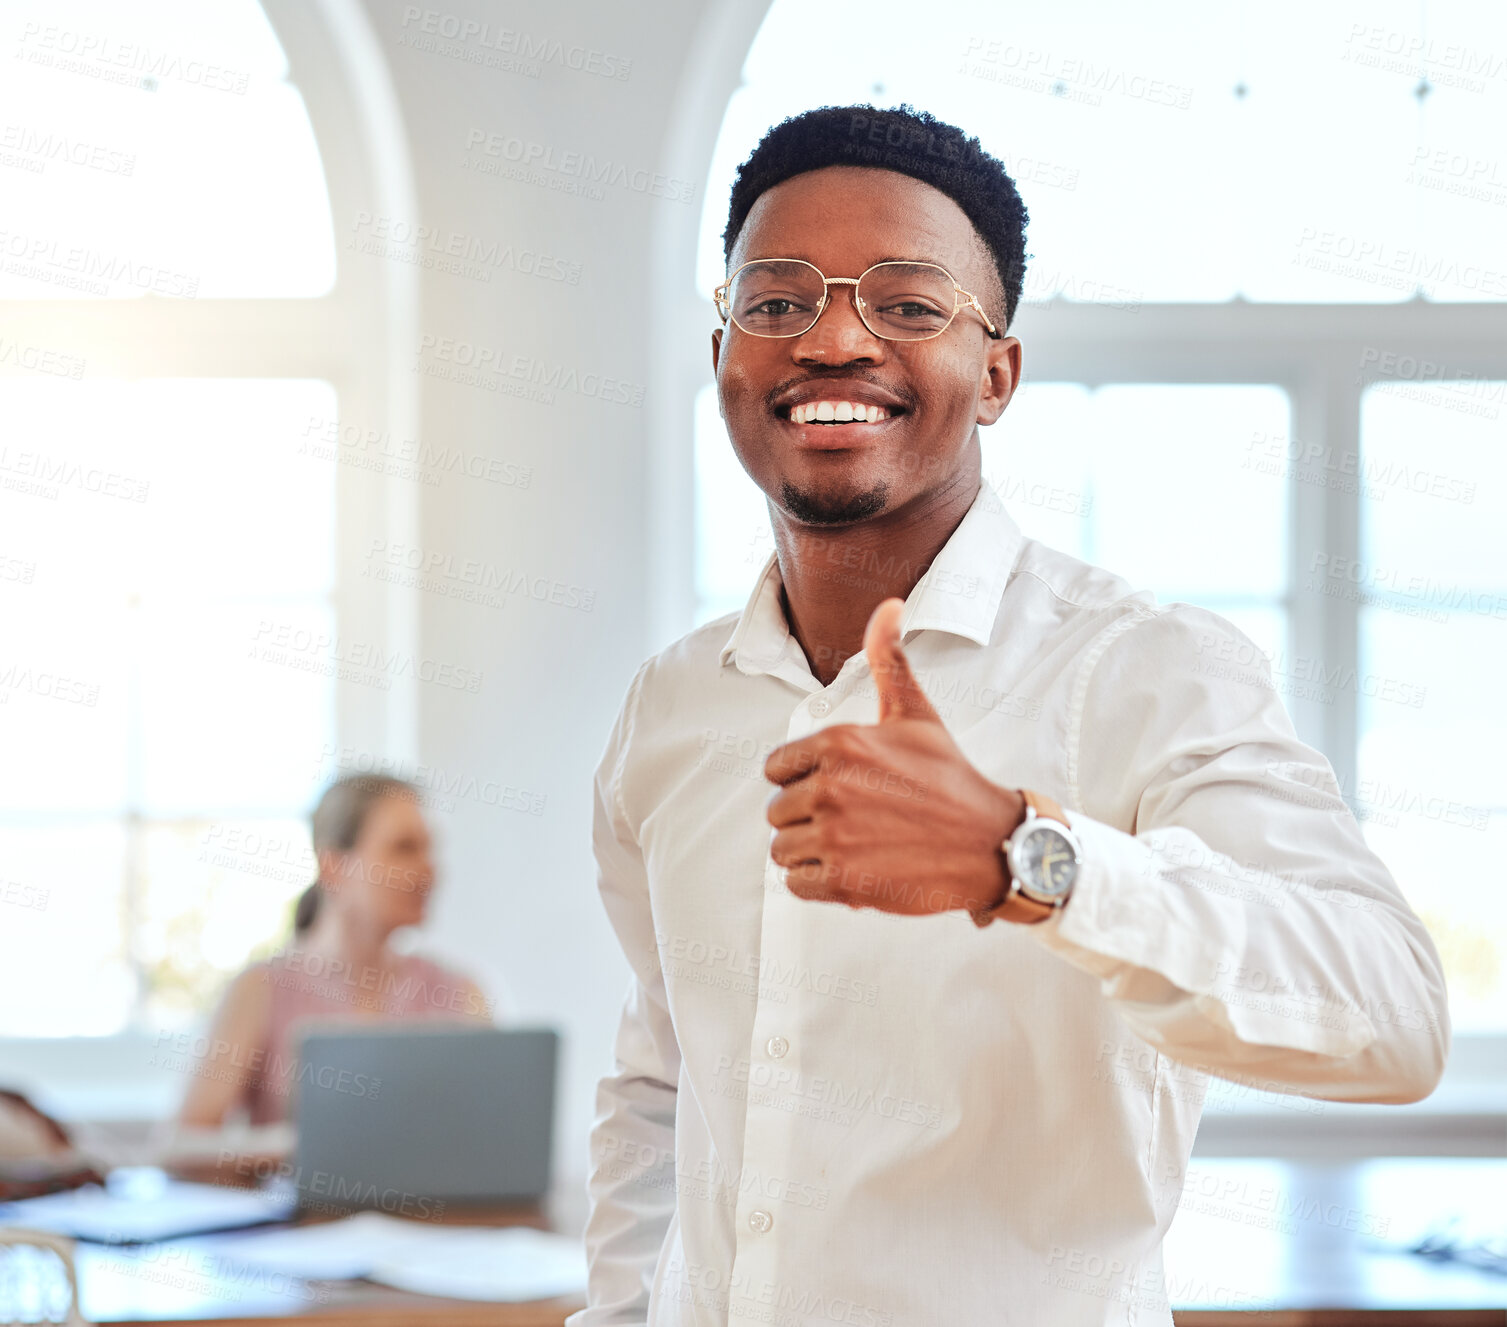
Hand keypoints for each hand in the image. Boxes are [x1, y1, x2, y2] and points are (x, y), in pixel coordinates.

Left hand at [764, 598, 1024, 915]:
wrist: (992, 842)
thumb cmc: (950, 777)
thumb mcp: (916, 714)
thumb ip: (888, 660)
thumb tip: (889, 604)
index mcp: (839, 742)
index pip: (775, 768)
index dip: (802, 780)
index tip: (839, 788)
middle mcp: (831, 786)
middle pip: (776, 810)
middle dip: (807, 818)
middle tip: (854, 821)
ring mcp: (835, 834)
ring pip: (782, 848)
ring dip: (811, 852)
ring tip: (853, 846)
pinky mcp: (843, 880)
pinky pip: (796, 883)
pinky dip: (819, 883)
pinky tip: (854, 870)